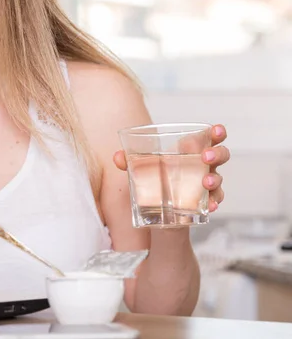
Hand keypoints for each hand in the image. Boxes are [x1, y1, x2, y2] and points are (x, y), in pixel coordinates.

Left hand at [113, 124, 229, 212]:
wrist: (160, 208)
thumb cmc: (157, 178)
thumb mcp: (143, 169)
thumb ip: (130, 162)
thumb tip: (117, 157)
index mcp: (191, 151)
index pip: (209, 138)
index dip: (217, 133)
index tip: (217, 130)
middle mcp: (203, 165)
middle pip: (221, 155)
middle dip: (216, 154)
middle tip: (205, 157)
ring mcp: (206, 183)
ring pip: (219, 178)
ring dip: (215, 179)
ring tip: (205, 182)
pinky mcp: (205, 201)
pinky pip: (214, 201)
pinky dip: (213, 202)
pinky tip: (209, 205)